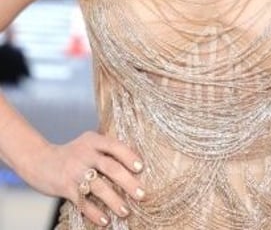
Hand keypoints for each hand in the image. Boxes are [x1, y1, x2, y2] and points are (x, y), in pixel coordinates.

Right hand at [30, 131, 144, 226]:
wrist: (38, 160)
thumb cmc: (72, 154)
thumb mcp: (89, 144)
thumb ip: (107, 150)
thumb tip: (136, 166)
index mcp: (93, 141)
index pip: (115, 146)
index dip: (129, 157)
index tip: (141, 168)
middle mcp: (84, 154)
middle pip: (111, 167)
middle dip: (128, 182)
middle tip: (142, 194)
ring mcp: (74, 171)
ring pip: (98, 187)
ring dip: (113, 200)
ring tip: (125, 211)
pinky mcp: (64, 187)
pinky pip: (82, 201)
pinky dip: (94, 212)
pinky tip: (105, 220)